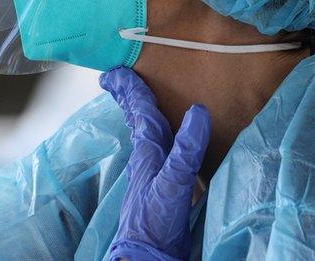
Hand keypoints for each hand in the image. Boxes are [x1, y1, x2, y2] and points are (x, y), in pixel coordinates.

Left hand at [100, 67, 210, 260]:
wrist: (147, 256)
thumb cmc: (156, 222)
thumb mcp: (174, 183)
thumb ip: (185, 150)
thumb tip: (198, 111)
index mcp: (149, 154)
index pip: (140, 114)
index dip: (131, 91)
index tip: (116, 72)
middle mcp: (148, 160)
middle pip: (139, 121)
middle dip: (131, 99)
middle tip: (118, 81)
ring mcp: (154, 174)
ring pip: (150, 137)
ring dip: (145, 117)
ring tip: (143, 103)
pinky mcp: (163, 188)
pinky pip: (162, 153)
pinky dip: (163, 140)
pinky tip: (168, 145)